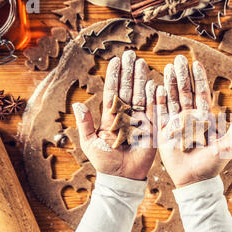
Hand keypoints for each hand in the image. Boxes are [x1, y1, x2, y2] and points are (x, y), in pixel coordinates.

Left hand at [73, 50, 156, 179]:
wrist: (122, 176)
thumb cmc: (104, 161)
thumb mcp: (90, 142)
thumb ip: (85, 124)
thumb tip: (77, 104)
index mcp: (110, 116)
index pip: (112, 92)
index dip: (114, 76)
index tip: (116, 60)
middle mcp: (125, 115)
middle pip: (127, 89)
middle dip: (129, 72)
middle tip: (131, 55)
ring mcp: (139, 120)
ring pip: (140, 95)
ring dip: (141, 79)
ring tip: (142, 63)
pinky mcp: (151, 128)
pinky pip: (153, 110)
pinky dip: (154, 97)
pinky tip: (155, 83)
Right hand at [157, 55, 231, 187]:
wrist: (194, 179)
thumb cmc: (213, 164)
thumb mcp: (228, 145)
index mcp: (204, 119)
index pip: (200, 94)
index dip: (198, 79)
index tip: (195, 64)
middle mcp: (189, 119)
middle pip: (184, 93)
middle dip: (181, 76)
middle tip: (177, 59)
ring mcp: (175, 125)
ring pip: (171, 99)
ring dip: (169, 83)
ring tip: (166, 68)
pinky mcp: (163, 133)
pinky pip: (159, 113)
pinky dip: (157, 100)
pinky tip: (154, 86)